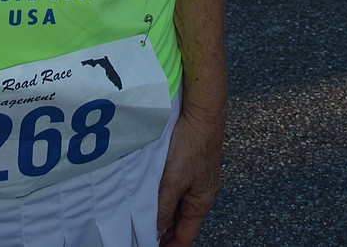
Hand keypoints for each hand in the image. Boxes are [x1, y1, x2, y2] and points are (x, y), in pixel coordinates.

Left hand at [156, 105, 225, 245]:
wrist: (203, 112)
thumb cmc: (193, 144)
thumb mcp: (174, 180)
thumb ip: (164, 207)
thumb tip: (158, 231)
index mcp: (201, 202)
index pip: (186, 234)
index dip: (171, 245)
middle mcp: (201, 192)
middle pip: (181, 219)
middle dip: (164, 229)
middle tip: (143, 233)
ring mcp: (196, 178)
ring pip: (178, 202)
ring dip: (163, 210)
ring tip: (144, 214)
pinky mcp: (190, 163)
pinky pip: (177, 185)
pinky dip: (165, 192)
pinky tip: (152, 189)